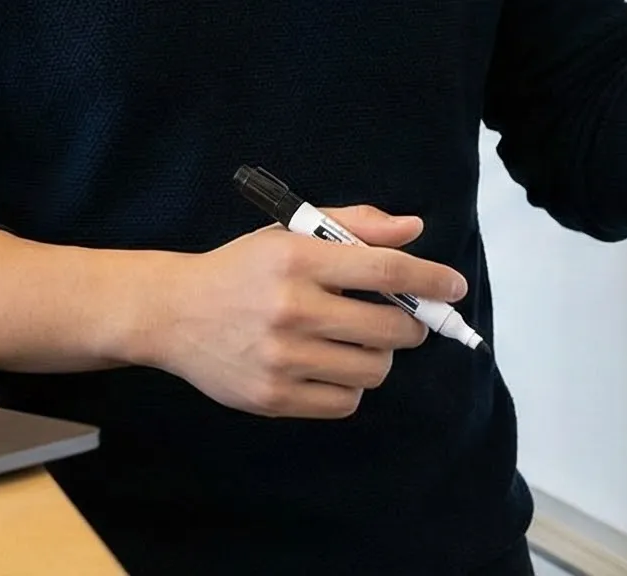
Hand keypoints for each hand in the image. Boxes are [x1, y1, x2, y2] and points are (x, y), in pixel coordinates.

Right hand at [142, 206, 465, 419]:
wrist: (171, 313)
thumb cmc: (240, 269)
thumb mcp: (289, 233)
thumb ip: (354, 225)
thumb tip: (414, 230)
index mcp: (298, 258)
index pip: (384, 270)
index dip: (430, 278)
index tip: (454, 286)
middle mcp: (291, 308)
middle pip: (390, 328)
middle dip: (409, 325)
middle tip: (400, 320)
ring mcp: (282, 358)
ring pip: (373, 370)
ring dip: (377, 357)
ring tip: (355, 342)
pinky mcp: (273, 397)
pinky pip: (345, 402)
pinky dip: (349, 387)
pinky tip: (329, 366)